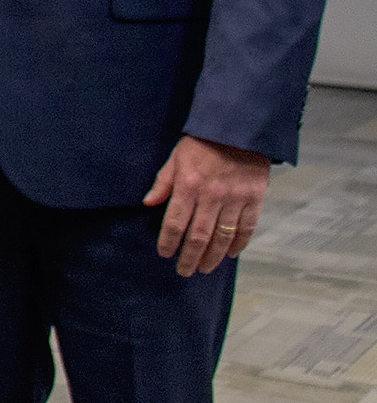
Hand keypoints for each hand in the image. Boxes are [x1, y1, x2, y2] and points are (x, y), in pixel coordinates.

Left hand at [145, 134, 268, 275]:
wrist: (240, 130)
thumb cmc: (203, 143)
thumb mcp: (176, 157)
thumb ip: (163, 182)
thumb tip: (147, 203)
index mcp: (189, 186)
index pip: (175, 223)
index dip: (169, 242)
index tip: (164, 254)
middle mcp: (212, 196)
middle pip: (199, 236)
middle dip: (190, 257)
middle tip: (184, 271)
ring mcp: (236, 199)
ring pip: (223, 236)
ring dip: (213, 256)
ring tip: (204, 268)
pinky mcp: (255, 199)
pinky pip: (247, 228)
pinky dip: (239, 244)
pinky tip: (231, 255)